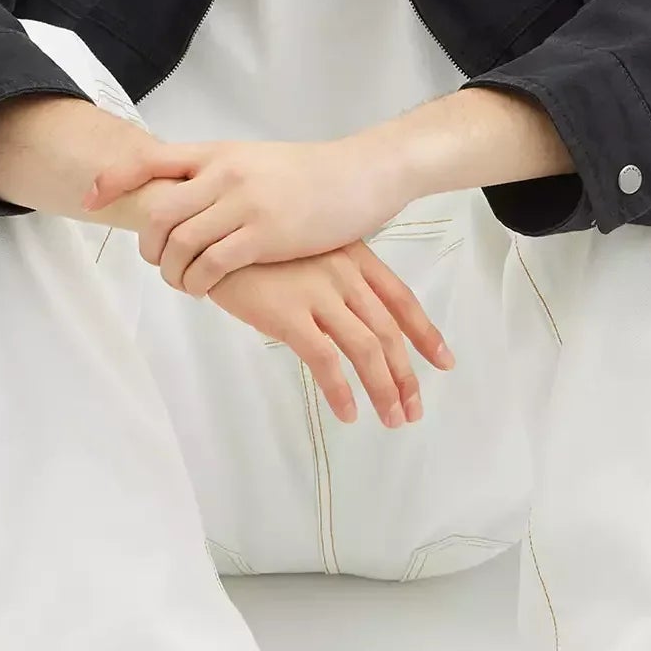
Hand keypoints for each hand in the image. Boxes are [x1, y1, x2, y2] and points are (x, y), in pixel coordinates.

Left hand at [83, 133, 408, 296]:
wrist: (363, 173)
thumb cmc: (313, 173)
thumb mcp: (257, 160)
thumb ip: (221, 174)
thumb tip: (188, 194)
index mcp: (219, 153)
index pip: (151, 160)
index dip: (114, 179)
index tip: (90, 199)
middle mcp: (225, 173)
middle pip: (159, 212)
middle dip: (148, 245)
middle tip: (157, 263)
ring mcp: (244, 203)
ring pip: (181, 243)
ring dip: (172, 272)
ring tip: (184, 284)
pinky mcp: (266, 234)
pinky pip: (212, 264)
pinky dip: (198, 283)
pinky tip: (206, 290)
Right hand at [202, 240, 454, 425]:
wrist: (207, 230)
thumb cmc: (252, 246)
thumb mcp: (304, 252)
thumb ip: (331, 279)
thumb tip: (344, 317)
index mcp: (353, 256)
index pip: (401, 299)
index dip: (425, 333)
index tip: (444, 362)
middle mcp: (343, 273)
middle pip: (388, 331)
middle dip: (406, 375)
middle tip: (413, 409)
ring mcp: (317, 292)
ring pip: (366, 349)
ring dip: (383, 389)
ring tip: (391, 419)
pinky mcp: (288, 313)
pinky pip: (325, 360)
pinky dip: (341, 391)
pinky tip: (348, 414)